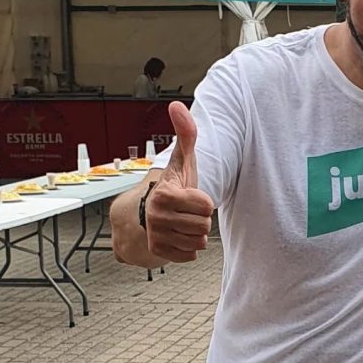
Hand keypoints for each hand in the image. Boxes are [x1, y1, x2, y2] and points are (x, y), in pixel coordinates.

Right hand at [145, 102, 213, 262]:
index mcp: (163, 195)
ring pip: (198, 242)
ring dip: (196, 233)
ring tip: (184, 222)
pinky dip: (189, 248)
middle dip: (201, 218)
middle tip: (187, 211)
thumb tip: (177, 106)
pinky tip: (179, 235)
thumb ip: (185, 134)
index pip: (206, 206)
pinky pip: (190, 256)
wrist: (156, 209)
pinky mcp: (159, 252)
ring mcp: (156, 235)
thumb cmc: (175, 184)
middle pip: (203, 225)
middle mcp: (156, 216)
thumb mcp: (183, 160)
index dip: (204, 201)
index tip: (191, 196)